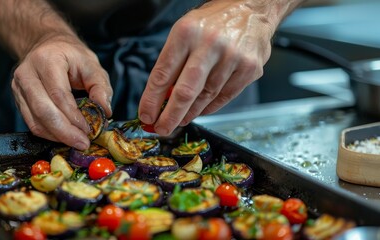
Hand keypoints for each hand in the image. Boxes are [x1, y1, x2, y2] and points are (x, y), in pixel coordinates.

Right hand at [12, 33, 112, 149]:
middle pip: (43, 110)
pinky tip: (64, 137)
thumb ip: (101, 87)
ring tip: (77, 142)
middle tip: (83, 143)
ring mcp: (18, 87)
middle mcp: (27, 73)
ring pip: (35, 120)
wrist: (47, 46)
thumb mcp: (92, 65)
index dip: (73, 116)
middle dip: (65, 132)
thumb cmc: (72, 56)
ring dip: (57, 136)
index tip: (88, 130)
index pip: (59, 94)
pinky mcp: (18, 99)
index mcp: (47, 60)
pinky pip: (32, 123)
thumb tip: (105, 112)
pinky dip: (49, 134)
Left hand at [138, 0, 301, 134]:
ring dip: (189, 113)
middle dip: (170, 115)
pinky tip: (200, 111)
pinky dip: (209, 108)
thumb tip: (162, 98)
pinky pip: (224, 97)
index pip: (162, 74)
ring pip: (205, 97)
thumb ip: (173, 62)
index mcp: (186, 32)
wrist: (251, 9)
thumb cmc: (212, 22)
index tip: (146, 114)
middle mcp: (209, 44)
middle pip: (185, 91)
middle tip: (161, 128)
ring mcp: (232, 57)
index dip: (152, 99)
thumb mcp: (184, 32)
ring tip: (179, 120)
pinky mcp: (249, 69)